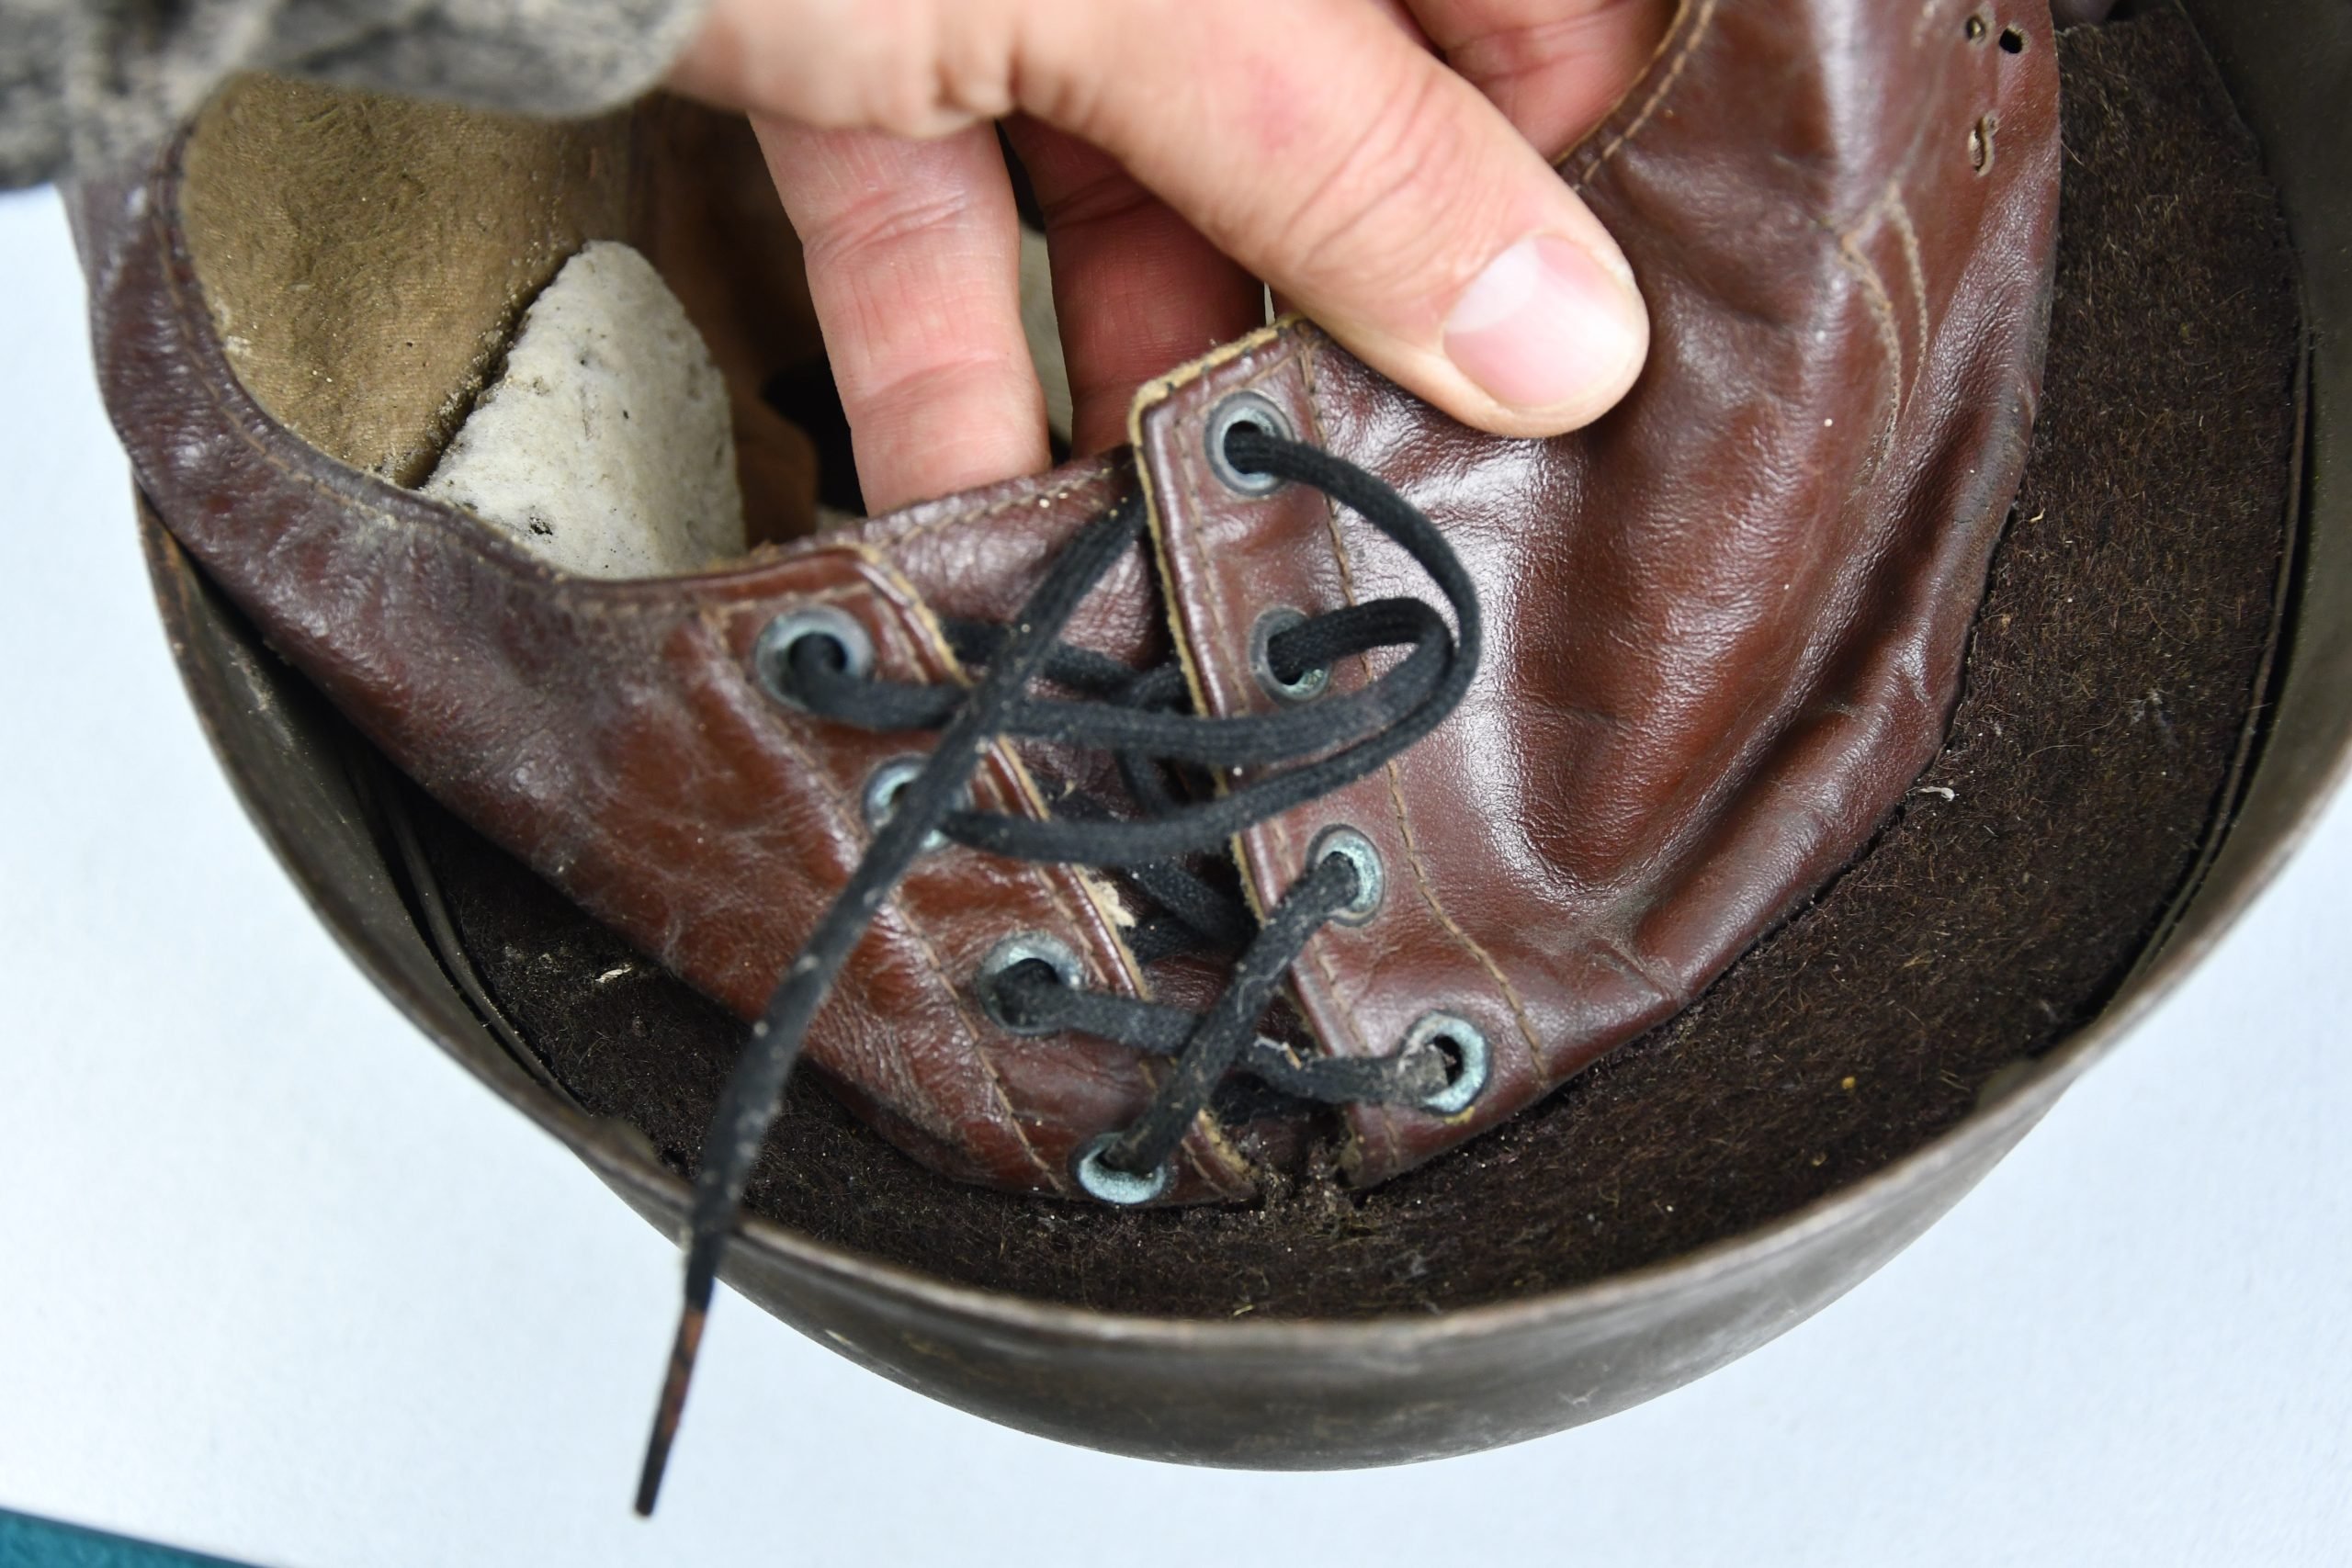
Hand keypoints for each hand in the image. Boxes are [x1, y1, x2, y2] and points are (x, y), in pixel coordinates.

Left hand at [670, 0, 1668, 512]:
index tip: (1568, 365)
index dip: (1559, 168)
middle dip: (1341, 322)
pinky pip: (936, 230)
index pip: (1528, 0)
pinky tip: (979, 530)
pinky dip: (947, 379)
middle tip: (1373, 494)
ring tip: (1185, 560)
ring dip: (1147, 386)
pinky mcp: (850, 46)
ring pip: (1139, 197)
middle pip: (1333, 119)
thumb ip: (1347, 153)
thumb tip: (1567, 340)